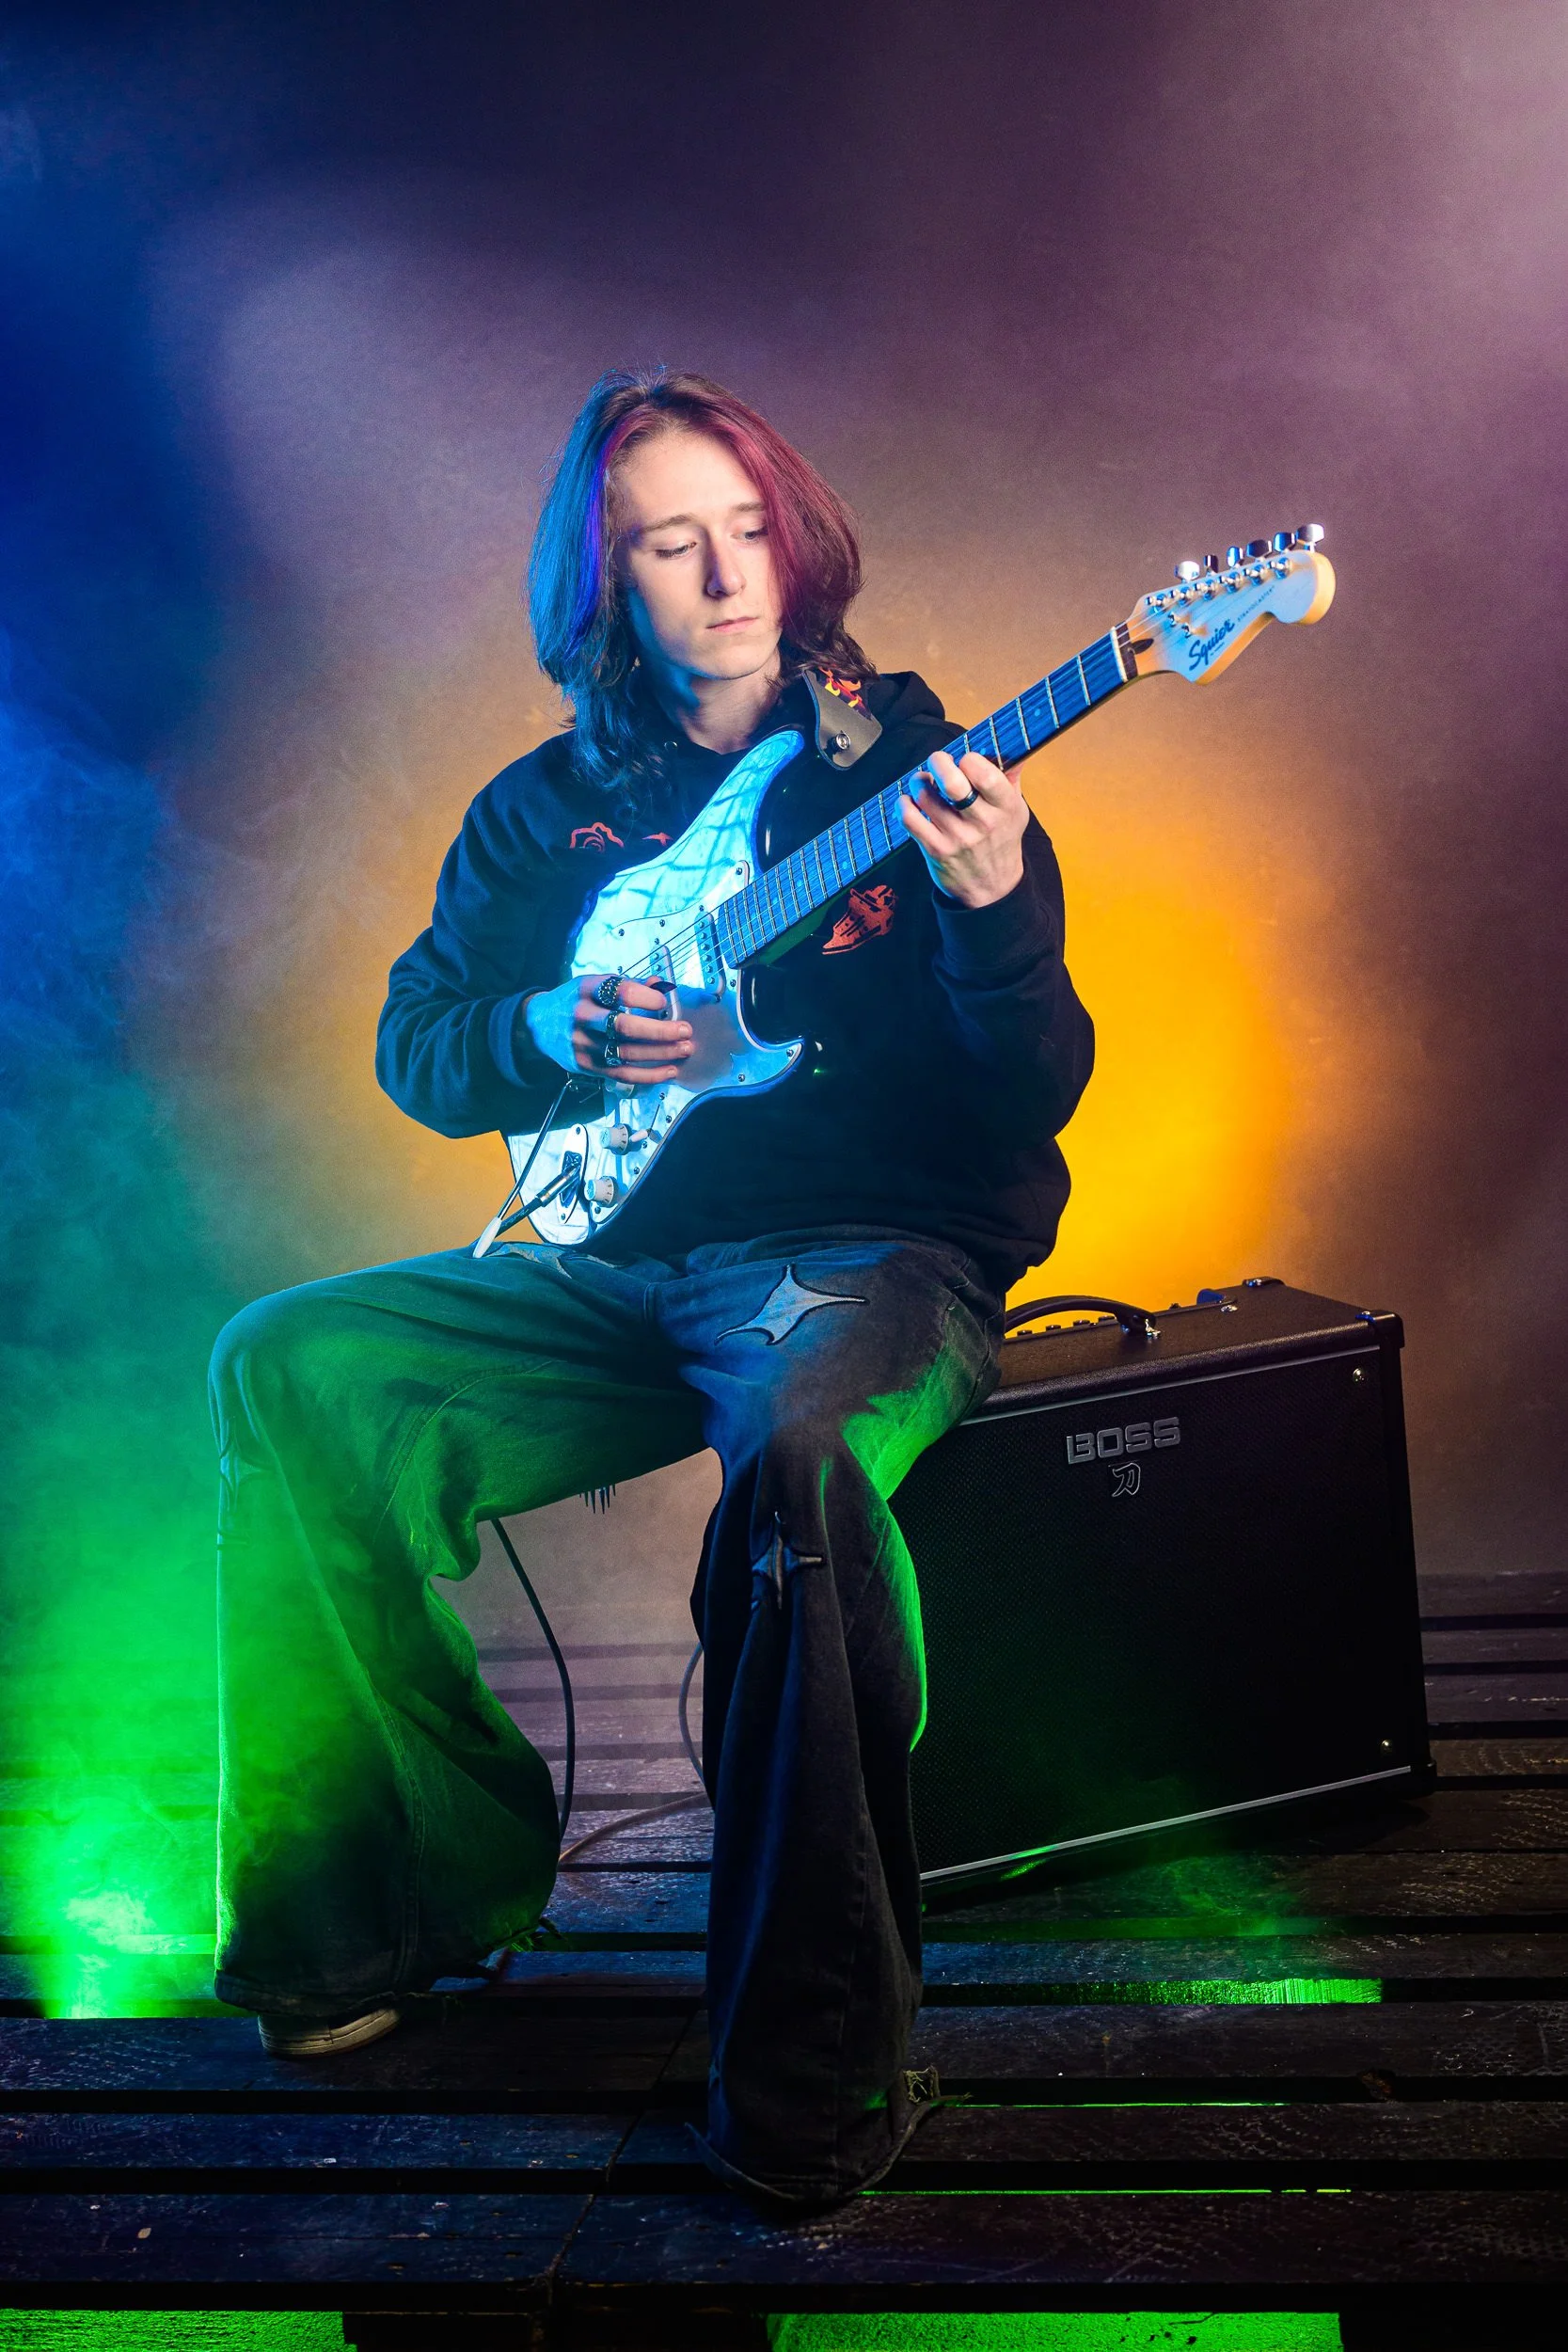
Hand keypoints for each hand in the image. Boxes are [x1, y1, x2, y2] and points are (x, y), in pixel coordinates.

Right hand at [525, 974, 691, 1081]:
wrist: (538, 1025)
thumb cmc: (576, 1001)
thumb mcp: (595, 985)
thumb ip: (628, 985)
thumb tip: (663, 984)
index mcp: (586, 989)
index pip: (619, 991)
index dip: (645, 996)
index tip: (664, 1000)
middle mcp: (582, 1016)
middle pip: (624, 1026)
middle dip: (659, 1030)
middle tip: (685, 1030)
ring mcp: (583, 1044)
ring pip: (626, 1053)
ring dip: (661, 1053)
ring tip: (685, 1049)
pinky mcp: (586, 1066)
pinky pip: (622, 1074)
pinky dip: (649, 1074)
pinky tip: (669, 1070)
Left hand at [901, 748, 1027, 907]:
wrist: (991, 888)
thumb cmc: (1001, 840)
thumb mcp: (1015, 809)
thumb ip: (1011, 776)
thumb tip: (1009, 743)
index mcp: (1005, 807)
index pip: (984, 772)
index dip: (968, 758)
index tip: (965, 760)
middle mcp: (982, 822)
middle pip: (951, 782)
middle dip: (938, 762)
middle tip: (938, 762)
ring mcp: (956, 838)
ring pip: (925, 796)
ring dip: (919, 782)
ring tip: (924, 782)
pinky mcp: (935, 850)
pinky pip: (909, 818)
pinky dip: (904, 804)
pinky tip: (911, 802)